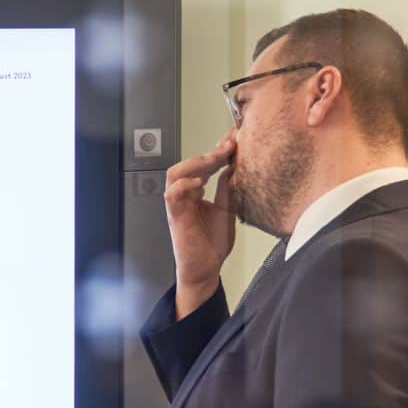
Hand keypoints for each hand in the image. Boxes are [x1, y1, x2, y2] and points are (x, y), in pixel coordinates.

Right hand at [164, 134, 238, 314]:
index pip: (202, 164)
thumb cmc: (212, 243)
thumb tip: (235, 165)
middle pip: (187, 164)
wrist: (206, 269)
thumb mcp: (227, 208)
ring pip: (175, 174)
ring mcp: (178, 205)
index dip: (217, 149)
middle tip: (228, 147)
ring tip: (215, 160)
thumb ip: (228, 188)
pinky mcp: (175, 217)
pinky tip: (201, 182)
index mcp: (195, 192)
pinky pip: (172, 195)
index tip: (234, 139)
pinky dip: (184, 185)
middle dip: (208, 153)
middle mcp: (184, 195)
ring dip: (195, 164)